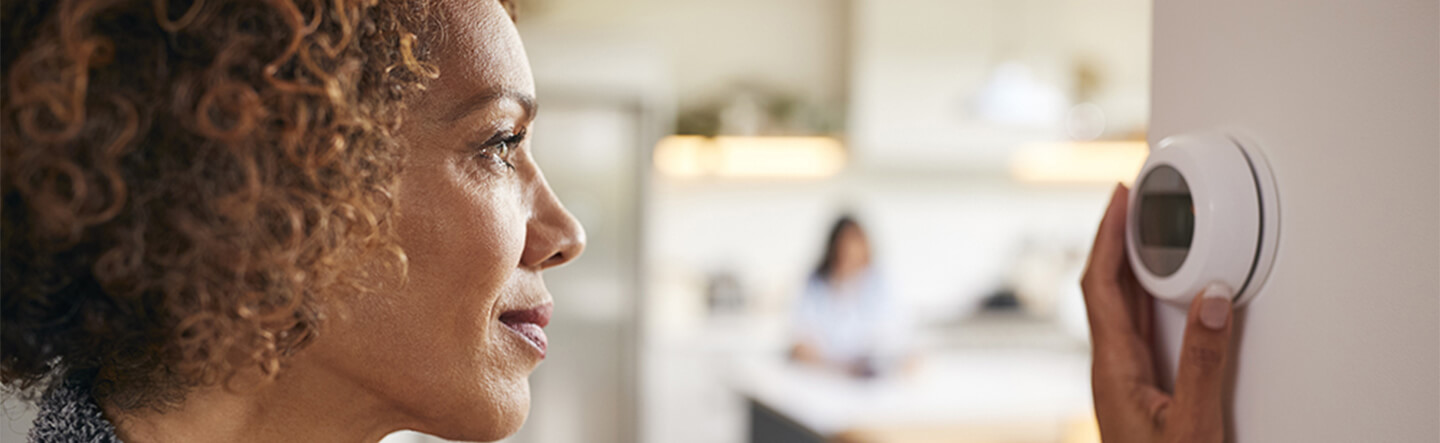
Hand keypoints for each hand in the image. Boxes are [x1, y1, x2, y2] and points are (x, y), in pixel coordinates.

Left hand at [1082, 184, 1234, 442]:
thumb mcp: (1195, 422)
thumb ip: (1204, 362)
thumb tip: (1211, 297)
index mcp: (1113, 368)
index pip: (1098, 286)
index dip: (1105, 236)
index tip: (1117, 197)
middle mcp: (1110, 368)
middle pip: (1104, 288)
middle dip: (1115, 238)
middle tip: (1132, 197)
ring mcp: (1122, 379)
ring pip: (1120, 307)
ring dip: (1131, 264)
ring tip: (1147, 225)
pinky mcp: (1139, 389)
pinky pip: (1138, 327)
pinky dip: (1148, 295)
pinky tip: (1165, 286)